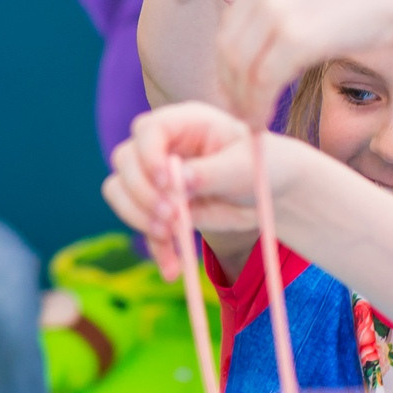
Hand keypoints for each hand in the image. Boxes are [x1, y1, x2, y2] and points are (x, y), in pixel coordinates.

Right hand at [102, 102, 263, 270]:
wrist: (273, 192)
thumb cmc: (264, 165)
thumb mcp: (245, 167)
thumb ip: (211, 172)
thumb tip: (177, 180)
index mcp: (184, 122)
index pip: (148, 129)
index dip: (149, 155)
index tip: (166, 183)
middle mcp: (163, 145)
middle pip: (125, 160)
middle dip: (142, 192)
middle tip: (171, 216)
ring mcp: (156, 176)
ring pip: (120, 191)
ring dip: (139, 217)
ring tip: (171, 235)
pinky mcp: (159, 207)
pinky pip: (142, 226)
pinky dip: (156, 248)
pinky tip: (173, 269)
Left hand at [211, 0, 392, 123]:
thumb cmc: (370, 0)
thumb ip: (284, 3)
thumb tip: (255, 37)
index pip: (230, 25)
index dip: (227, 65)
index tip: (235, 92)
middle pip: (228, 46)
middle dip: (229, 86)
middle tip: (239, 114)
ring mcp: (279, 6)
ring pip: (241, 66)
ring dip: (241, 101)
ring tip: (251, 122)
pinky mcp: (295, 34)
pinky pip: (261, 80)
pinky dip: (256, 105)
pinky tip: (262, 122)